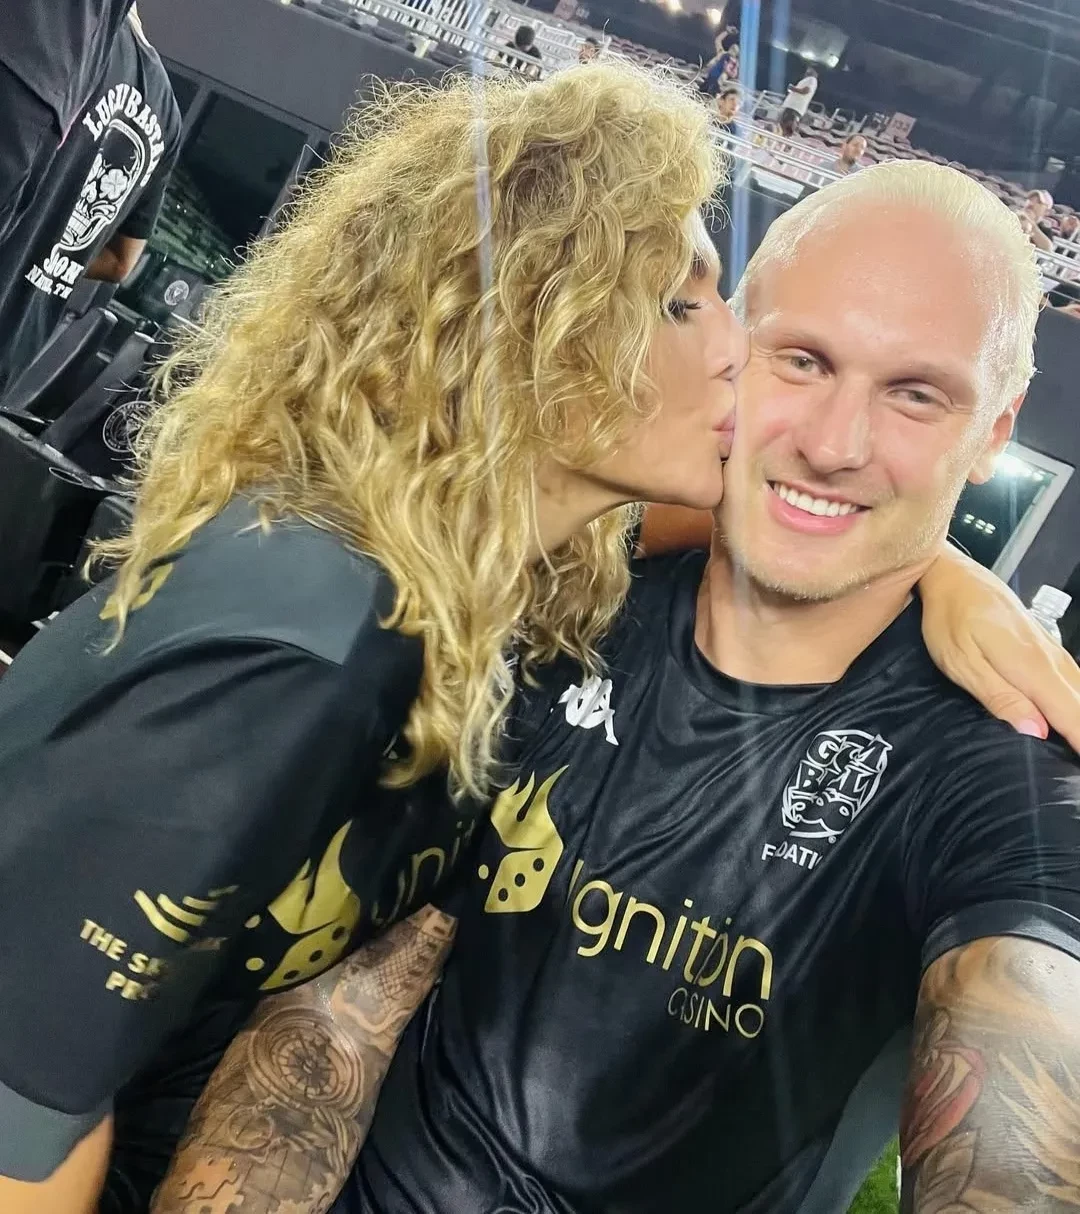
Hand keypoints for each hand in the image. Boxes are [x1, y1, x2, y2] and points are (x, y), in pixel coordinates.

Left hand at [919, 544, 1079, 749]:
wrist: (952, 576)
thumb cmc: (949, 620)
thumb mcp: (962, 663)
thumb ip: (1000, 698)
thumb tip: (1037, 733)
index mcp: (1034, 668)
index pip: (1073, 717)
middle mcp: (1052, 660)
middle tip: (1075, 771)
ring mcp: (1052, 651)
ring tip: (1074, 748)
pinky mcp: (1046, 647)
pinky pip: (1074, 680)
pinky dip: (1078, 703)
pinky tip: (1073, 716)